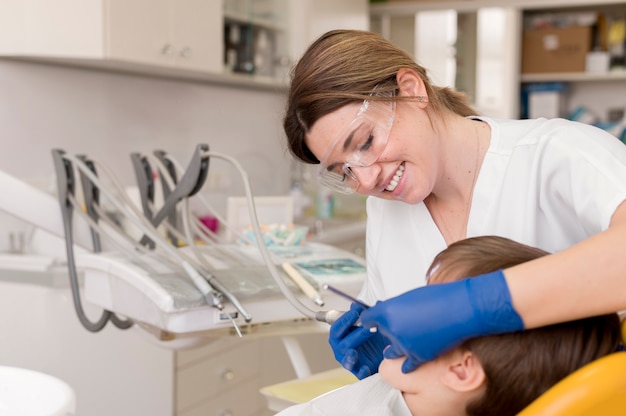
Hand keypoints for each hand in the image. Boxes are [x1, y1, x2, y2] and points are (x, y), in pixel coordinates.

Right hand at [329, 303, 388, 378]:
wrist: (386, 354)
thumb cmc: (373, 337)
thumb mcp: (372, 324)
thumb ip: (366, 314)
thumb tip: (362, 304)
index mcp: (341, 336)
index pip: (336, 328)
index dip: (344, 320)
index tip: (356, 312)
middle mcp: (342, 348)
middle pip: (342, 342)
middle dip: (356, 334)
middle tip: (369, 327)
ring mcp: (350, 361)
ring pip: (347, 358)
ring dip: (350, 355)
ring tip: (353, 352)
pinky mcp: (359, 372)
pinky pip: (358, 374)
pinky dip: (361, 372)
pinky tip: (365, 368)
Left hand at [360, 270, 523, 372]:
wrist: (461, 309)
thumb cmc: (440, 298)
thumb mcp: (411, 296)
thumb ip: (396, 308)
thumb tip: (390, 314)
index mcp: (387, 310)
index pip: (367, 318)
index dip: (369, 319)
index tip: (369, 321)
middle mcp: (392, 328)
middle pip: (382, 333)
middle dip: (388, 330)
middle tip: (399, 325)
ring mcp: (404, 344)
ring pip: (392, 350)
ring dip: (394, 348)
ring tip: (394, 348)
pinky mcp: (418, 356)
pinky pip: (406, 365)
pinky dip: (407, 364)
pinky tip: (406, 365)